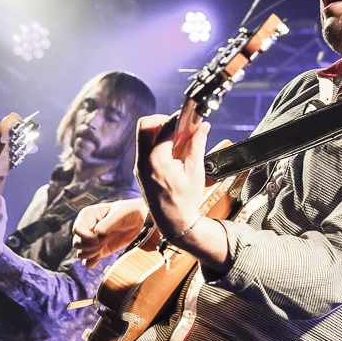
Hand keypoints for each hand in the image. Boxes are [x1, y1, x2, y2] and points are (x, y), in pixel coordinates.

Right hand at [72, 198, 148, 267]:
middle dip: (90, 245)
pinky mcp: (97, 251)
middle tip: (105, 241)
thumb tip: (97, 232)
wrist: (138, 221)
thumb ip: (108, 223)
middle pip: (77, 243)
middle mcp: (86, 228)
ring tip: (105, 245)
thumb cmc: (128, 212)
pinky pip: (86, 262)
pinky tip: (99, 257)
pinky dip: (91, 262)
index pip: (77, 229)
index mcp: (88, 216)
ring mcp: (90, 241)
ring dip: (92, 253)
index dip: (84, 236)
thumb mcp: (119, 214)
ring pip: (80, 253)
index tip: (97, 239)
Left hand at [135, 114, 208, 239]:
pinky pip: (144, 147)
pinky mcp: (140, 169)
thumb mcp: (195, 172)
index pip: (164, 128)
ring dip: (159, 131)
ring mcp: (139, 165)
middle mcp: (143, 161)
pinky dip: (156, 142)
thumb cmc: (184, 202)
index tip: (189, 118)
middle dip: (162, 120)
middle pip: (145, 125)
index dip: (178, 119)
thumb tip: (202, 128)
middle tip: (178, 126)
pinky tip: (171, 150)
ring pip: (143, 135)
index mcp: (157, 161)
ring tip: (177, 138)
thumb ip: (197, 146)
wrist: (173, 222)